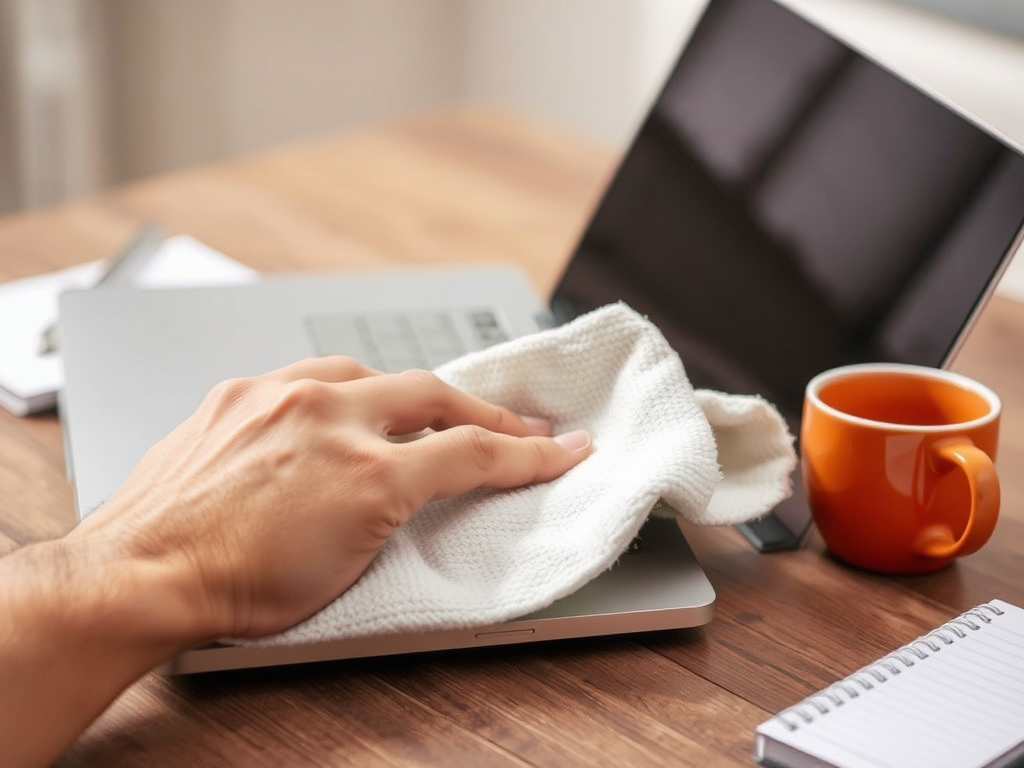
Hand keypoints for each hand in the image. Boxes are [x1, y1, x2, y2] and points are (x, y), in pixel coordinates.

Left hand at [71, 356, 592, 640]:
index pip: (473, 453)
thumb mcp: (346, 571)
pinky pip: (307, 377)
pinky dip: (339, 393)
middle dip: (484, 412)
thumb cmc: (232, 590)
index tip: (561, 449)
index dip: (530, 454)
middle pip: (434, 395)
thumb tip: (422, 490)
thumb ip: (398, 514)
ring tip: (426, 412)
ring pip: (370, 374)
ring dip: (406, 394)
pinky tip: (341, 409)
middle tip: (513, 424)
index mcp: (366, 474)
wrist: (139, 575)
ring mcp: (280, 397)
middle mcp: (328, 419)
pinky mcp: (241, 392)